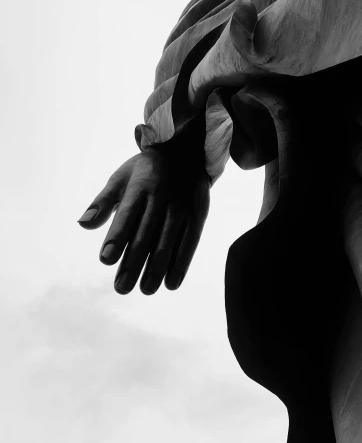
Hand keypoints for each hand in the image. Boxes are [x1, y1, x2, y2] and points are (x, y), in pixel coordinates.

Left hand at [77, 148, 208, 294]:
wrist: (185, 152)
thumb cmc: (145, 171)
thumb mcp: (121, 178)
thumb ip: (102, 202)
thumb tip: (82, 225)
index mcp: (138, 189)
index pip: (126, 217)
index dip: (116, 238)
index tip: (106, 260)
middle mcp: (160, 200)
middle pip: (145, 236)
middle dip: (133, 264)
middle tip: (122, 289)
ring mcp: (180, 209)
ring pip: (167, 244)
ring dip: (156, 270)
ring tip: (145, 289)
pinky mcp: (197, 216)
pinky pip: (189, 244)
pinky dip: (180, 265)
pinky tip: (171, 284)